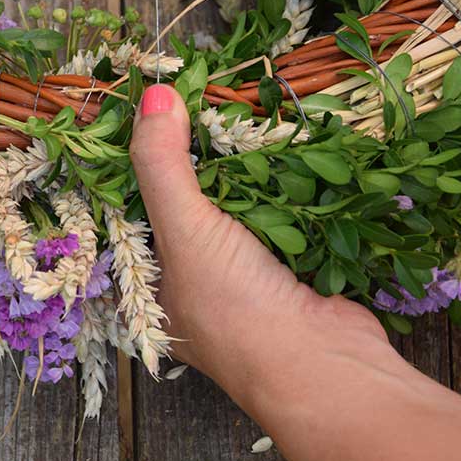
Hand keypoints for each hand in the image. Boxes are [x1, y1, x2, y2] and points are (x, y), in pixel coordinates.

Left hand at [129, 84, 385, 389]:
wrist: (326, 367)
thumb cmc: (237, 306)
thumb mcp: (184, 228)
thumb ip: (163, 163)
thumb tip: (152, 94)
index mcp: (151, 284)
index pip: (134, 211)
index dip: (142, 161)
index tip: (153, 108)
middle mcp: (194, 286)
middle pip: (188, 207)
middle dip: (198, 160)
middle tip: (201, 101)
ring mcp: (247, 282)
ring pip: (238, 211)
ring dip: (246, 171)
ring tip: (243, 114)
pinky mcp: (293, 274)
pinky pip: (283, 220)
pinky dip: (286, 189)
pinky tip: (289, 150)